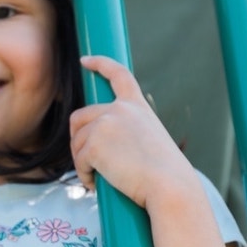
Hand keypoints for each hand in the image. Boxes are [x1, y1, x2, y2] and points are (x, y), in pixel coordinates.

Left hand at [69, 55, 193, 207]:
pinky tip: (95, 185)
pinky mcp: (94, 144)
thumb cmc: (166, 174)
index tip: (86, 59)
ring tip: (99, 178)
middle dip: (79, 139)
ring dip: (82, 162)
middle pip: (80, 117)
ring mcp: (105, 124)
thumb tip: (101, 144)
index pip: (119, 74)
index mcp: (137, 106)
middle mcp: (120, 109)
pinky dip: (84, 175)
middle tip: (88, 162)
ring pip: (77, 141)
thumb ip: (128, 133)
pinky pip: (78, 161)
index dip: (100, 64)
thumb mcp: (151, 141)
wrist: (169, 187)